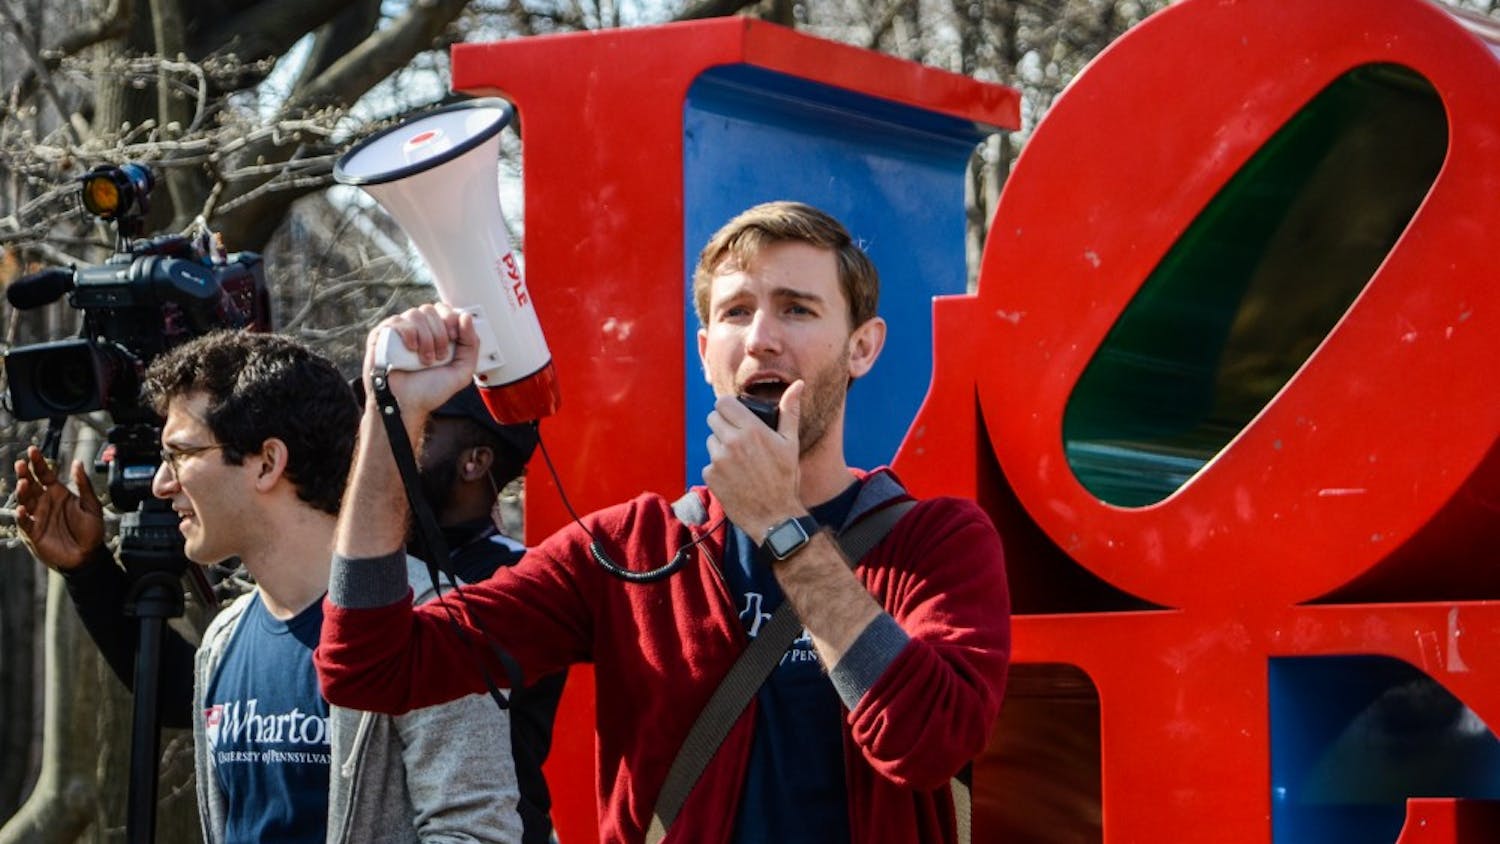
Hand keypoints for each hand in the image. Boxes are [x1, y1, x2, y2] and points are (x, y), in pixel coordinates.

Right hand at [13, 445, 104, 570]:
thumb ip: (84, 484)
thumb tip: (78, 462)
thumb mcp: (91, 504)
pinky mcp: (33, 532)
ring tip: (23, 483)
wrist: (89, 555)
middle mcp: (44, 502)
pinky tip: (21, 509)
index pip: (44, 474)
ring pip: (24, 500)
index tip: (32, 450)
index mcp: (58, 493)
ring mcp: (37, 516)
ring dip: (22, 492)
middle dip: (24, 473)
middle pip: (30, 484)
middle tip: (21, 463)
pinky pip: (24, 522)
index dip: (37, 462)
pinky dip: (21, 516)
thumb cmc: (91, 530)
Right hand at [363, 303, 479, 417]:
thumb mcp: (461, 371)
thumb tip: (466, 316)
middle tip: (440, 356)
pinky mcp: (382, 334)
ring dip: (426, 338)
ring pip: (416, 313)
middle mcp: (417, 328)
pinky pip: (397, 321)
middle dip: (441, 333)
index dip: (452, 318)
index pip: (445, 309)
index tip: (454, 338)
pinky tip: (411, 352)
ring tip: (425, 360)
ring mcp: (399, 330)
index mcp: (435, 332)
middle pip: (431, 309)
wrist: (406, 405)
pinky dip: (409, 335)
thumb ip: (471, 345)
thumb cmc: (430, 390)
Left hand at [703, 381, 804, 542]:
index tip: (734, 414)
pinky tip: (735, 477)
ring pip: (711, 441)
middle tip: (738, 437)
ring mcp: (718, 460)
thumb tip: (797, 385)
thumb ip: (789, 411)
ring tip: (740, 461)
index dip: (727, 407)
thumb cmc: (785, 479)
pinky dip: (718, 468)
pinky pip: (709, 463)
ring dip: (720, 446)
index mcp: (751, 430)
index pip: (722, 403)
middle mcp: (731, 442)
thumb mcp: (790, 443)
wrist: (774, 516)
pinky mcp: (710, 476)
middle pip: (713, 419)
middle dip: (723, 424)